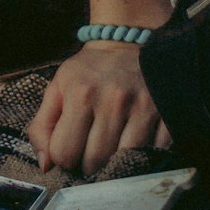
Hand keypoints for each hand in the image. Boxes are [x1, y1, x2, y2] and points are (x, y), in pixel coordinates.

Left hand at [27, 44, 170, 176]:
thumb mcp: (57, 88)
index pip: (64, 154)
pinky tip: (134, 143)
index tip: (70, 149)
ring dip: (115, 165)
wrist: (125, 44)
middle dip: (88, 165)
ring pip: (123, 163)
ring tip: (111, 150)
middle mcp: (112, 100)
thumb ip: (42, 126)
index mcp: (80, 94)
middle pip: (95, 163)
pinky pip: (154, 155)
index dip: (64, 158)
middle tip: (90, 151)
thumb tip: (45, 165)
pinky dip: (143, 157)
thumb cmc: (88, 72)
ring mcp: (142, 107)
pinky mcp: (166, 112)